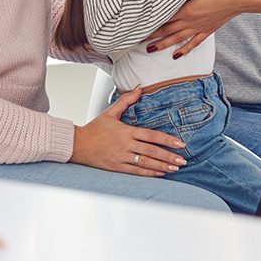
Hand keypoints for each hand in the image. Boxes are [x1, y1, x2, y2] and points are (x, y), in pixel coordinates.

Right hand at [70, 87, 188, 175]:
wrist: (77, 144)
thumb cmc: (94, 128)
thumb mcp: (110, 112)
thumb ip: (127, 100)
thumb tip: (140, 87)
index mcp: (126, 131)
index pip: (151, 136)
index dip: (167, 140)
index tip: (180, 143)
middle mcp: (126, 145)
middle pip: (152, 151)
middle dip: (169, 156)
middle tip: (183, 160)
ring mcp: (122, 158)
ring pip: (146, 163)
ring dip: (162, 166)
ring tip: (176, 168)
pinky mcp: (117, 167)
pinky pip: (136, 172)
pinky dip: (150, 173)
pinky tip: (161, 173)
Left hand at [146, 0, 260, 55]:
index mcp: (187, 9)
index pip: (164, 17)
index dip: (151, 22)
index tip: (140, 24)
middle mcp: (190, 21)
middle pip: (167, 30)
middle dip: (152, 36)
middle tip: (138, 41)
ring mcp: (198, 28)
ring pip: (177, 39)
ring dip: (163, 45)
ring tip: (150, 50)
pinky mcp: (206, 31)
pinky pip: (193, 43)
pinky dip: (184, 50)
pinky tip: (176, 55)